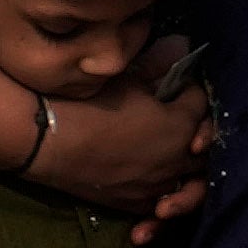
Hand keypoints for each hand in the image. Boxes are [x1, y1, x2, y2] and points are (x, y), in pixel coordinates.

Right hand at [23, 66, 214, 217]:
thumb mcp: (126, 79)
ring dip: (185, 170)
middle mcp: (177, 159)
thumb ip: (160, 64)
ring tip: (175, 163)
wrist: (43, 141)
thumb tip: (184, 43)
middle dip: (196, 133)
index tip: (171, 82)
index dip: (188, 89)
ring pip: (188, 182)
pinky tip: (157, 198)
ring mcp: (156, 185)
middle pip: (204, 148)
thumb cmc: (86, 105)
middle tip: (178, 120)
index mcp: (182, 125)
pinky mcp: (133, 203)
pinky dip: (163, 201)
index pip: (200, 103)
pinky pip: (160, 204)